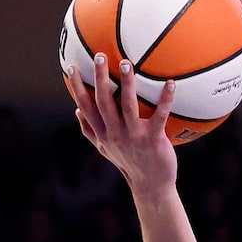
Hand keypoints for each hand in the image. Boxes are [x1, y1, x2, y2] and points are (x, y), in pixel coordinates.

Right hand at [69, 54, 181, 202]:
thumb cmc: (128, 163)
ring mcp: (134, 137)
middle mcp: (115, 134)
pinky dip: (166, 99)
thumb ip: (90, 130)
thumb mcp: (105, 149)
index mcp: (103, 133)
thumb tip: (76, 109)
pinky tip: (171, 83)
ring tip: (126, 63)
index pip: (86, 107)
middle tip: (99, 56)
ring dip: (127, 84)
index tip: (71, 67)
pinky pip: (160, 116)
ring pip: (128, 106)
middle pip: (104, 102)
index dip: (77, 88)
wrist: (151, 186)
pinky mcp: (153, 140)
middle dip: (100, 78)